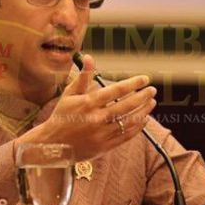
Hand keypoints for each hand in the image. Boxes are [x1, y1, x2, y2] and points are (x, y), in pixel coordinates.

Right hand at [20, 54, 156, 160]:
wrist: (52, 146)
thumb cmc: (61, 116)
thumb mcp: (69, 94)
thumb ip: (83, 76)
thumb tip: (89, 57)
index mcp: (88, 103)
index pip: (116, 90)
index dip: (133, 83)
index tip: (145, 79)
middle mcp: (96, 118)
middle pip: (127, 105)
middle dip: (143, 96)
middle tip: (152, 90)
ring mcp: (101, 134)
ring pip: (129, 121)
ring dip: (143, 111)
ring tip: (151, 102)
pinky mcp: (104, 147)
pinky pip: (126, 136)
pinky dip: (137, 127)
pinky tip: (143, 119)